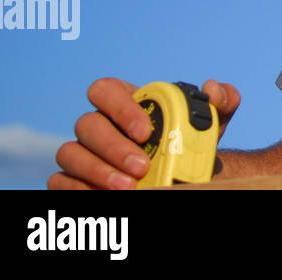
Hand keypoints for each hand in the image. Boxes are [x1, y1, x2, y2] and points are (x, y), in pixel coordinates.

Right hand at [48, 77, 239, 189]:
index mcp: (125, 103)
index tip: (145, 130)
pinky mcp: (71, 179)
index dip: (119, 106)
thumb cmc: (192, 144)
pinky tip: (107, 194)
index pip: (104, 90)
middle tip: (142, 166)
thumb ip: (221, 101)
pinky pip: (61, 181)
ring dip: (97, 170)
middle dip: (112, 146)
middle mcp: (98, 125)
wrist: (184, 177)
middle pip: (86, 124)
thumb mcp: (213, 123)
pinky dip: (80, 188)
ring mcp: (82, 152)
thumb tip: (212, 88)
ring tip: (129, 186)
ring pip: (70, 153)